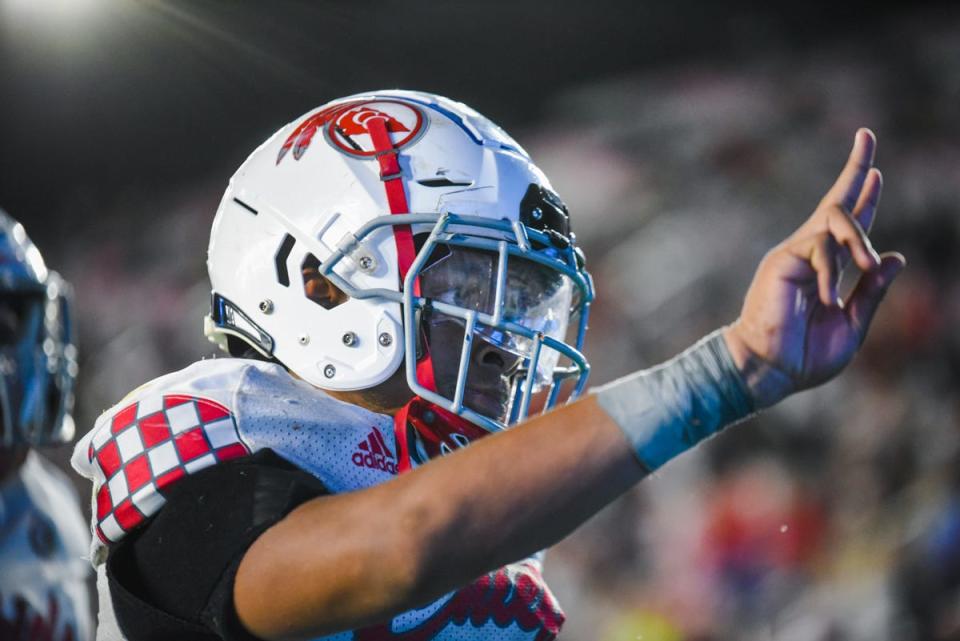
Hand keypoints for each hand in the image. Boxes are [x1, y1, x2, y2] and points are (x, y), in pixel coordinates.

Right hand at [723, 129, 905, 408]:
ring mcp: (793, 254)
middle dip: (856, 168)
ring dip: (861, 238)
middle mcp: (808, 254)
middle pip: (838, 202)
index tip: (876, 166)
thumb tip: (897, 258)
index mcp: (827, 269)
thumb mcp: (853, 324)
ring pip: (836, 220)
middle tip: (867, 134)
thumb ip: (872, 292)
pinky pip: (820, 248)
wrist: (768, 371)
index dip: (864, 194)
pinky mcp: (782, 259)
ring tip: (867, 267)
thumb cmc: (805, 356)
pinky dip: (832, 272)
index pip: (849, 225)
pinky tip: (829, 298)